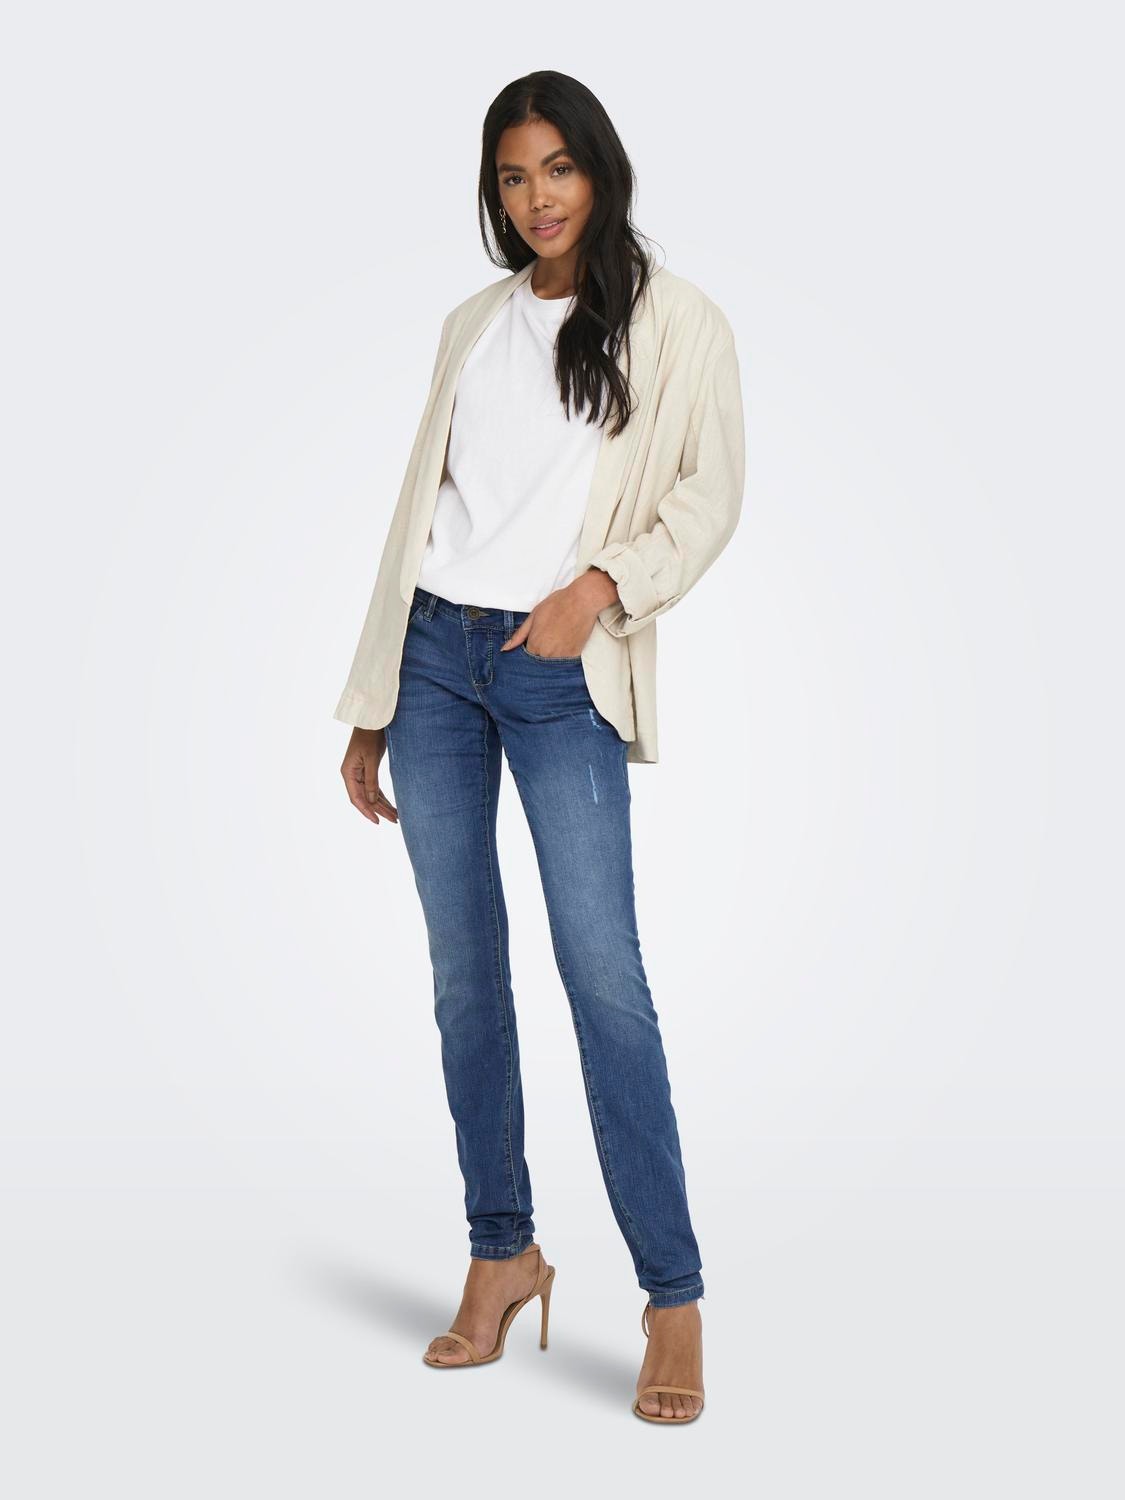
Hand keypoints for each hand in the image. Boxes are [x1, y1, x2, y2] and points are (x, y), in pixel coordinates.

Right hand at [340, 728, 398, 824]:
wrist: (372, 719)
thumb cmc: (370, 735)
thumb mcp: (371, 758)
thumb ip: (371, 780)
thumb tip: (371, 800)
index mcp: (348, 773)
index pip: (356, 798)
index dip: (366, 811)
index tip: (377, 821)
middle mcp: (351, 775)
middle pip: (364, 798)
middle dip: (379, 810)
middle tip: (395, 820)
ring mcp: (359, 773)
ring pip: (370, 795)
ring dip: (382, 805)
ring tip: (396, 816)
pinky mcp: (367, 769)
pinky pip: (374, 788)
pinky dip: (382, 797)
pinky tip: (391, 805)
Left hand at [500, 569, 619, 656]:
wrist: (582, 601)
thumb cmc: (557, 604)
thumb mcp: (534, 616)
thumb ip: (519, 635)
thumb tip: (505, 649)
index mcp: (534, 644)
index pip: (527, 656)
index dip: (531, 648)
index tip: (536, 639)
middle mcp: (547, 653)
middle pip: (540, 660)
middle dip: (541, 652)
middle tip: (549, 635)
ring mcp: (561, 655)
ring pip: (552, 662)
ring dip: (553, 654)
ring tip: (558, 636)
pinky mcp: (574, 655)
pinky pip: (565, 660)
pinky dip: (564, 653)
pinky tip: (566, 639)